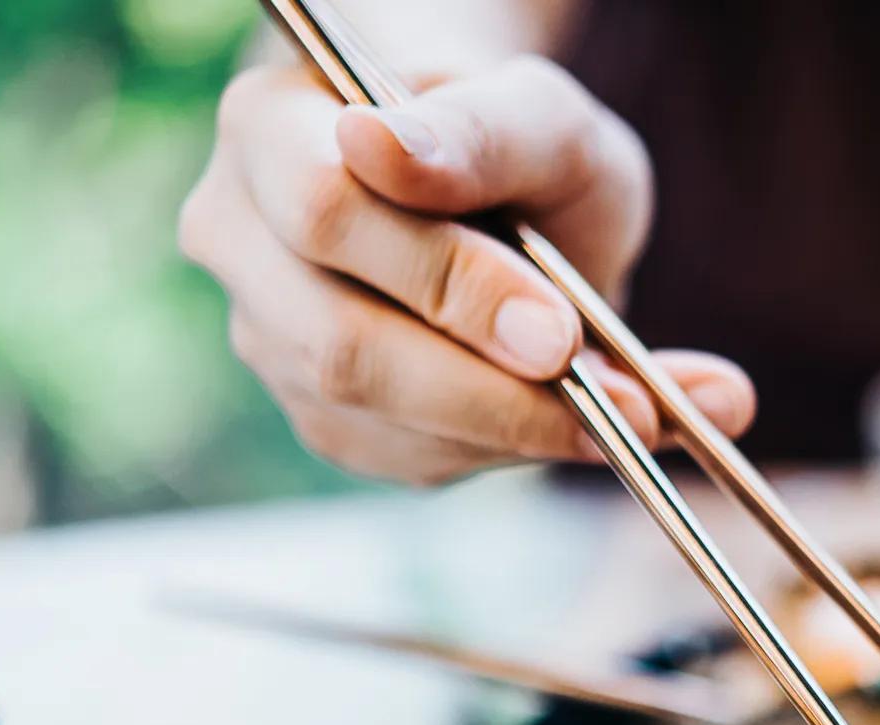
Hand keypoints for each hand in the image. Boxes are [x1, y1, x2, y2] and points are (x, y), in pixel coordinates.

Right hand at [179, 56, 753, 484]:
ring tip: (639, 411)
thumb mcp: (534, 111)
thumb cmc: (509, 139)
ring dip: (520, 429)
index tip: (560, 332)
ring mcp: (272, 339)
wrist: (496, 190)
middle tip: (626, 405)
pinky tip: (589, 419)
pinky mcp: (327, 416)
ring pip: (384, 420)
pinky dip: (518, 450)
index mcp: (266, 129)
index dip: (445, 282)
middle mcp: (240, 239)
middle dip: (494, 389)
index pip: (326, 213)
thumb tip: (385, 153)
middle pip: (342, 345)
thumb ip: (476, 131)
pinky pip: (418, 458)